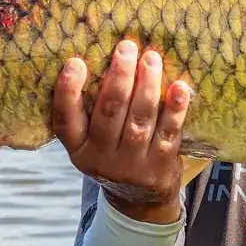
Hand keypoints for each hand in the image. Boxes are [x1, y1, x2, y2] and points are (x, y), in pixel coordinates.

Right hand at [51, 39, 191, 224]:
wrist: (140, 199)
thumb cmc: (113, 153)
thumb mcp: (91, 141)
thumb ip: (90, 111)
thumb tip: (101, 57)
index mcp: (78, 148)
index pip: (65, 120)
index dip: (67, 92)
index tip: (75, 62)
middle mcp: (102, 158)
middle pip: (109, 113)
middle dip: (119, 78)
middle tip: (126, 47)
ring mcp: (133, 164)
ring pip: (139, 119)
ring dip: (146, 86)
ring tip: (150, 58)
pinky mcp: (161, 164)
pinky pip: (169, 132)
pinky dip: (175, 108)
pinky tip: (179, 87)